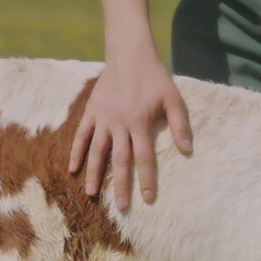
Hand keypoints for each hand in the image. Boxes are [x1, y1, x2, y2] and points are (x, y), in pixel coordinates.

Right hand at [68, 47, 192, 209]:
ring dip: (94, 173)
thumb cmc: (155, 77)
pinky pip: (82, 135)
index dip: (147, 179)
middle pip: (120, 160)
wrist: (129, 53)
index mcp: (140, 122)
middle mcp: (119, 123)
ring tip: (92, 194)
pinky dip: (76, 152)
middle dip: (121, 185)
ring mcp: (103, 118)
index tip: (148, 199)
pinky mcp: (91, 111)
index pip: (144, 157)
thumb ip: (180, 125)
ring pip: (97, 151)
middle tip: (121, 207)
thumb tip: (187, 151)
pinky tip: (73, 169)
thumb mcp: (173, 98)